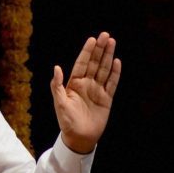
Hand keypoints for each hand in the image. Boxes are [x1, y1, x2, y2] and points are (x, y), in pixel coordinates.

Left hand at [51, 32, 120, 153]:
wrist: (79, 137)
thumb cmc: (66, 121)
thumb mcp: (59, 103)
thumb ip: (57, 85)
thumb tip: (56, 67)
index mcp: (74, 83)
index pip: (82, 63)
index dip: (87, 51)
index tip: (91, 39)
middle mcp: (86, 84)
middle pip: (94, 63)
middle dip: (100, 49)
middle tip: (105, 35)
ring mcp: (97, 90)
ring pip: (104, 70)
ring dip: (108, 56)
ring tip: (112, 42)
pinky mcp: (106, 99)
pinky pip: (112, 83)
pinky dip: (115, 73)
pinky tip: (117, 62)